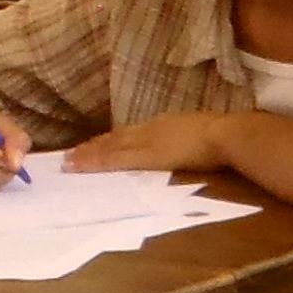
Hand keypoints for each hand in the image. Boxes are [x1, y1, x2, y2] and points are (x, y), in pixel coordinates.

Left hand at [66, 112, 235, 174]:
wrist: (225, 135)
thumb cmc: (221, 136)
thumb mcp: (199, 134)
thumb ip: (187, 139)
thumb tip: (183, 145)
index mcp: (162, 126)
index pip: (129, 134)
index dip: (110, 141)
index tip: (93, 146)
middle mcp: (148, 131)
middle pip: (114, 139)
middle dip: (92, 148)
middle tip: (69, 155)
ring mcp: (145, 143)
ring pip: (108, 148)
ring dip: (87, 155)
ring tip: (67, 162)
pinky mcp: (145, 157)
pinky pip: (113, 160)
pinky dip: (94, 163)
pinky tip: (80, 167)